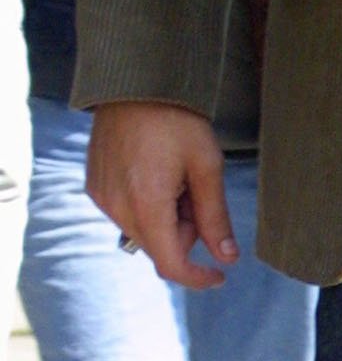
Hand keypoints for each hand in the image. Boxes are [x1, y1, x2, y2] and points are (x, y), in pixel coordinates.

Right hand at [86, 101, 236, 289]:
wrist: (135, 83)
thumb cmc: (176, 120)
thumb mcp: (207, 166)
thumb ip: (215, 217)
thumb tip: (227, 256)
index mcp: (146, 204)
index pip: (170, 264)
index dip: (197, 277)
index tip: (219, 275)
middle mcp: (116, 207)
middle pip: (159, 246)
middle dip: (186, 231)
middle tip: (198, 191)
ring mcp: (101, 197)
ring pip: (144, 230)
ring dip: (166, 217)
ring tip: (177, 176)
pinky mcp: (95, 186)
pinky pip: (127, 212)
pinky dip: (148, 204)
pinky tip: (157, 172)